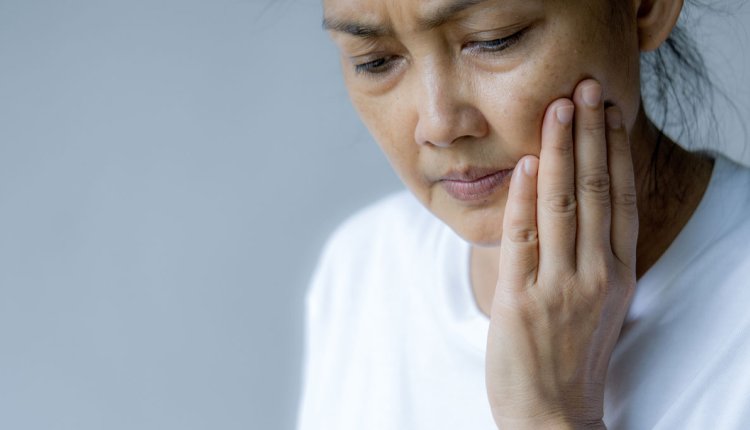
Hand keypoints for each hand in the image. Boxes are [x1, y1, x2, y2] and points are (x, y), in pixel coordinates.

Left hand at [485, 79, 637, 429]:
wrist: (553, 417)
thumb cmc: (571, 357)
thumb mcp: (597, 303)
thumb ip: (591, 257)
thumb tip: (575, 206)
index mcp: (617, 274)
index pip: (618, 198)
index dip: (613, 150)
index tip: (608, 111)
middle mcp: (596, 275)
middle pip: (594, 190)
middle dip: (588, 135)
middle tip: (584, 89)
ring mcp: (560, 288)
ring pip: (561, 205)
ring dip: (557, 151)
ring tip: (557, 110)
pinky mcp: (522, 301)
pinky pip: (523, 239)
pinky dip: (524, 199)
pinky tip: (525, 165)